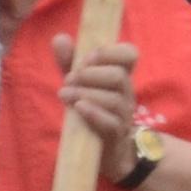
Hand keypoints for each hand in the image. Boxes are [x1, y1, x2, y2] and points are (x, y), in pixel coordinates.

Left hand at [61, 34, 150, 185]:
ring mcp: (123, 116)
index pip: (130, 54)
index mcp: (119, 76)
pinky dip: (94, 113)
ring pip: (114, 100)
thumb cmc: (91, 112)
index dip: (111, 51)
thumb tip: (60, 38)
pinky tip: (78, 108)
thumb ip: (70, 62)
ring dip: (86, 93)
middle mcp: (126, 94)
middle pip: (119, 76)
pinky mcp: (116, 136)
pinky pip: (111, 123)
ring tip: (64, 94)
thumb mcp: (79, 84)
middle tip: (69, 78)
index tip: (87, 57)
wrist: (105, 153)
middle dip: (91, 74)